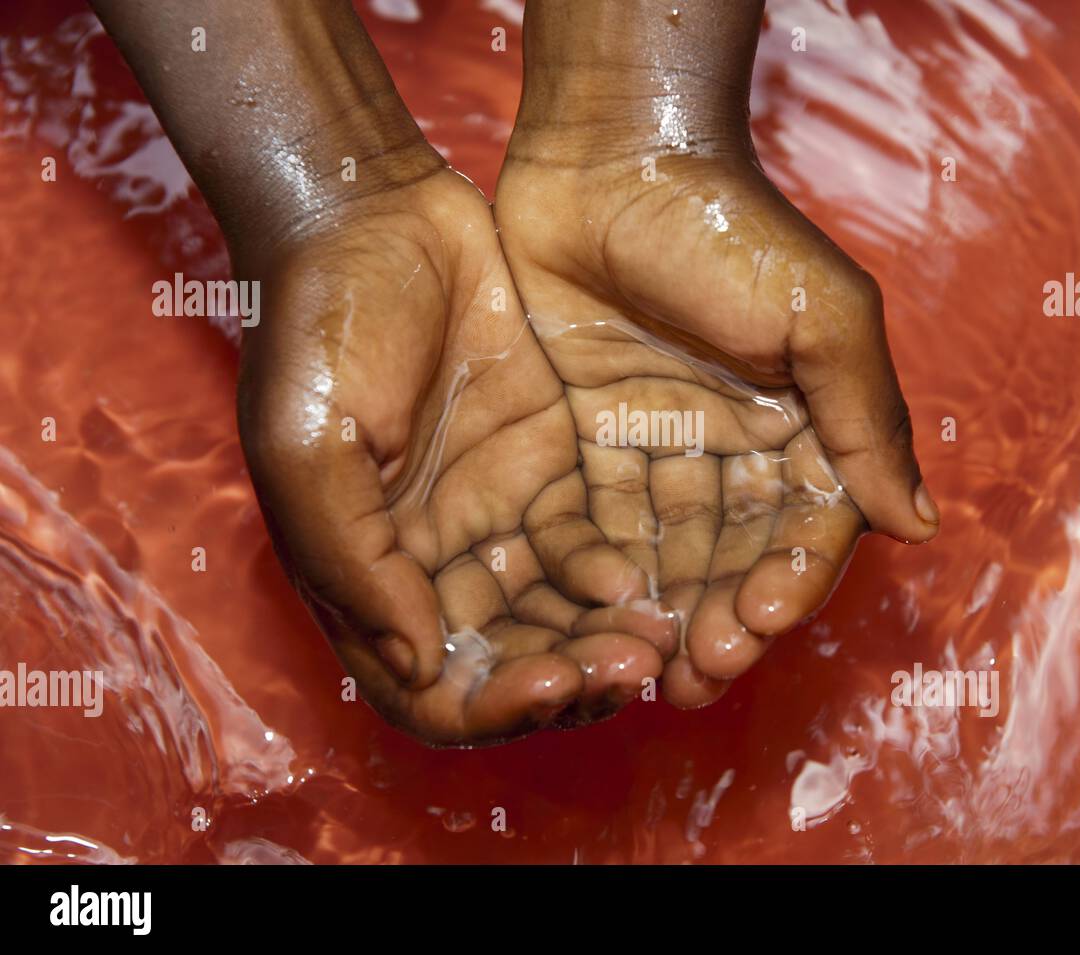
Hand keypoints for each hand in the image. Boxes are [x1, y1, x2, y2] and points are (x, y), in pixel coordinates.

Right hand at [237, 166, 670, 745]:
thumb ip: (353, 559)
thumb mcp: (308, 443)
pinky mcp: (546, 469)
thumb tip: (418, 664)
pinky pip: (587, 545)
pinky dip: (613, 573)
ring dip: (602, 637)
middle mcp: (432, 561)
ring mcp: (494, 517)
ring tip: (656, 636)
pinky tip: (642, 573)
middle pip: (508, 660)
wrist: (374, 213)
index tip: (548, 682)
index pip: (429, 687)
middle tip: (634, 665)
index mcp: (364, 573)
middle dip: (569, 675)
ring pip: (557, 613)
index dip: (489, 707)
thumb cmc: (318, 325)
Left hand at [496, 137, 937, 707]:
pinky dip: (598, 568)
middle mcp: (736, 445)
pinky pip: (598, 517)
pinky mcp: (590, 438)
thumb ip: (865, 420)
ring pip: (667, 551)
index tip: (760, 620)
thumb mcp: (819, 317)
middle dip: (720, 617)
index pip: (804, 525)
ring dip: (660, 613)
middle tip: (693, 676)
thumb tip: (920, 527)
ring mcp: (661, 445)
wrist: (610, 160)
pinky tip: (589, 614)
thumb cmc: (729, 230)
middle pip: (733, 554)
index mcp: (803, 424)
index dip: (786, 579)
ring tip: (642, 674)